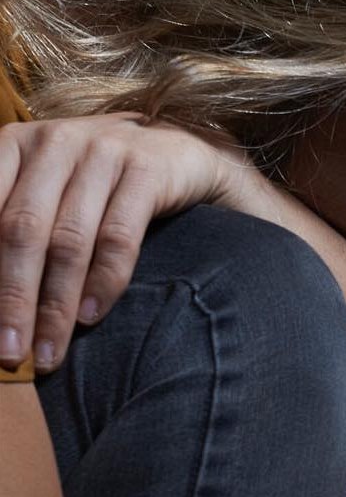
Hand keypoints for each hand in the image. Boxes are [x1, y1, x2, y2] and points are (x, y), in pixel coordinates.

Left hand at [0, 114, 245, 371]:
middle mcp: (54, 142)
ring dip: (56, 306)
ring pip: (69, 240)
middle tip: (10, 355)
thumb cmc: (96, 186)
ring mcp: (103, 151)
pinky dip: (104, 282)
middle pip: (21, 231)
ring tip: (50, 352)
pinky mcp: (146, 169)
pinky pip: (119, 236)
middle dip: (13, 299)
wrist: (177, 155)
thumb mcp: (45, 192)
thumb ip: (10, 226)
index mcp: (14, 144)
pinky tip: (91, 317)